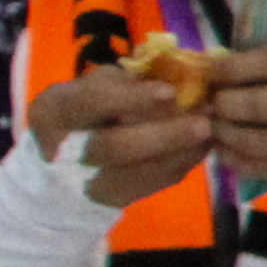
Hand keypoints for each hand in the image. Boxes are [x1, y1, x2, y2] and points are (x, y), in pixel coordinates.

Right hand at [24, 63, 215, 209]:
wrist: (62, 162)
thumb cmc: (88, 109)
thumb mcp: (96, 85)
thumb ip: (129, 79)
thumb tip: (178, 69)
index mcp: (54, 109)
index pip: (91, 102)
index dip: (129, 98)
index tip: (169, 92)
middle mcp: (63, 148)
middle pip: (114, 147)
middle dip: (163, 135)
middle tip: (203, 123)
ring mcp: (87, 179)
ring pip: (137, 172)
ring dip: (181, 151)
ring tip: (212, 131)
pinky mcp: (112, 197)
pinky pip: (152, 184)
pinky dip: (182, 164)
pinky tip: (203, 146)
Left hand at [201, 41, 266, 190]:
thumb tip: (227, 63)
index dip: (234, 67)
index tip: (207, 69)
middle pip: (262, 103)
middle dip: (227, 103)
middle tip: (211, 103)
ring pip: (257, 140)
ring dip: (227, 133)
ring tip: (216, 127)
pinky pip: (262, 167)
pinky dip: (236, 159)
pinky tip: (227, 150)